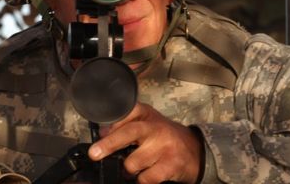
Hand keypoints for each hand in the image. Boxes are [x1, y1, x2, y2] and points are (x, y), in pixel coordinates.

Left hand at [88, 103, 202, 183]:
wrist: (195, 150)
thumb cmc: (165, 137)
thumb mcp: (148, 124)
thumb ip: (126, 125)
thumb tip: (103, 133)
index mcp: (147, 115)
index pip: (127, 113)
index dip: (113, 124)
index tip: (101, 133)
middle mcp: (156, 127)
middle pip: (129, 133)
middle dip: (109, 144)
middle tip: (95, 153)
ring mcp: (165, 146)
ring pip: (132, 162)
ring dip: (129, 170)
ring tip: (136, 167)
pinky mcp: (171, 165)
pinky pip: (145, 178)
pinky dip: (142, 180)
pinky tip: (146, 175)